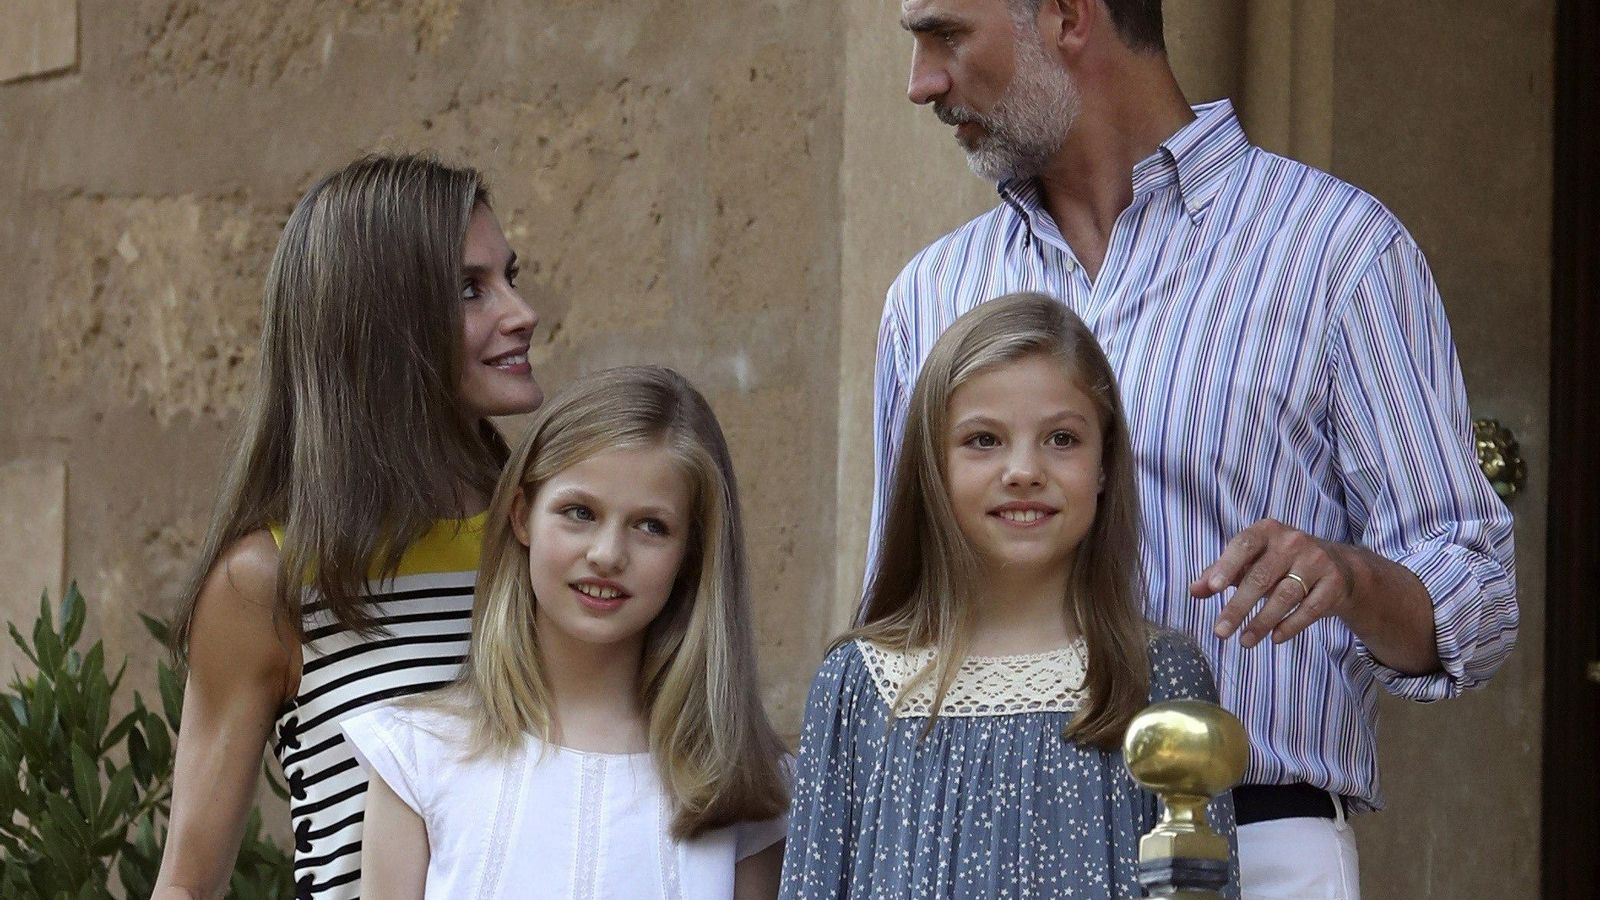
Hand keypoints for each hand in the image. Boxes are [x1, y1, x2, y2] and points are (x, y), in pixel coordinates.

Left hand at [1190, 519, 1356, 647]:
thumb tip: (1194, 591)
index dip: (1227, 566)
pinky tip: (1275, 639)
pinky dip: (1291, 625)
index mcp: (1267, 530)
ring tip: (1244, 642)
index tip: (1213, 589)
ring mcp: (1317, 561)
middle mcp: (1293, 541)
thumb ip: (1220, 574)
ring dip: (1262, 622)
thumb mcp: (1250, 561)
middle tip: (1220, 632)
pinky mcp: (1334, 583)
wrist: (1338, 565)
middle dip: (1238, 607)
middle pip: (1261, 577)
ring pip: (1285, 595)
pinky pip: (1311, 608)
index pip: (1243, 545)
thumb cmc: (1280, 562)